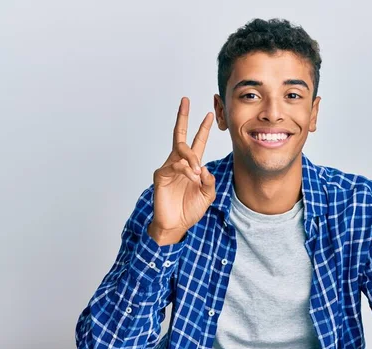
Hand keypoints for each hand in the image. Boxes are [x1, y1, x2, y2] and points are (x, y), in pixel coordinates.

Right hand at [148, 97, 215, 244]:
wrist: (176, 225)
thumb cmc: (190, 210)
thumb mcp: (208, 195)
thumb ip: (210, 181)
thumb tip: (204, 168)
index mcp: (192, 165)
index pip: (197, 142)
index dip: (203, 129)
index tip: (209, 114)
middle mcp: (180, 163)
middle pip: (180, 135)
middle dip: (183, 117)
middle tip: (185, 100)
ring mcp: (169, 168)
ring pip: (180, 150)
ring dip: (192, 158)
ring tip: (197, 172)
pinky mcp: (161, 175)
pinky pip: (175, 165)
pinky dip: (186, 170)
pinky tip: (191, 177)